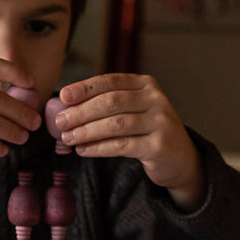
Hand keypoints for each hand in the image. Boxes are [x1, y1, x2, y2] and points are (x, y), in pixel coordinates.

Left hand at [55, 73, 204, 210]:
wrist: (179, 158)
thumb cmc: (145, 131)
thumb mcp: (131, 110)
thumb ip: (104, 105)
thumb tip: (63, 107)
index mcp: (145, 84)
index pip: (110, 81)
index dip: (85, 88)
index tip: (63, 96)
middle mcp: (155, 99)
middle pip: (111, 102)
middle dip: (81, 112)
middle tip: (60, 122)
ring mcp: (161, 122)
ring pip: (115, 124)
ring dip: (86, 131)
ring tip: (67, 138)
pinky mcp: (159, 146)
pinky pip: (122, 146)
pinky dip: (99, 148)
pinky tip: (83, 150)